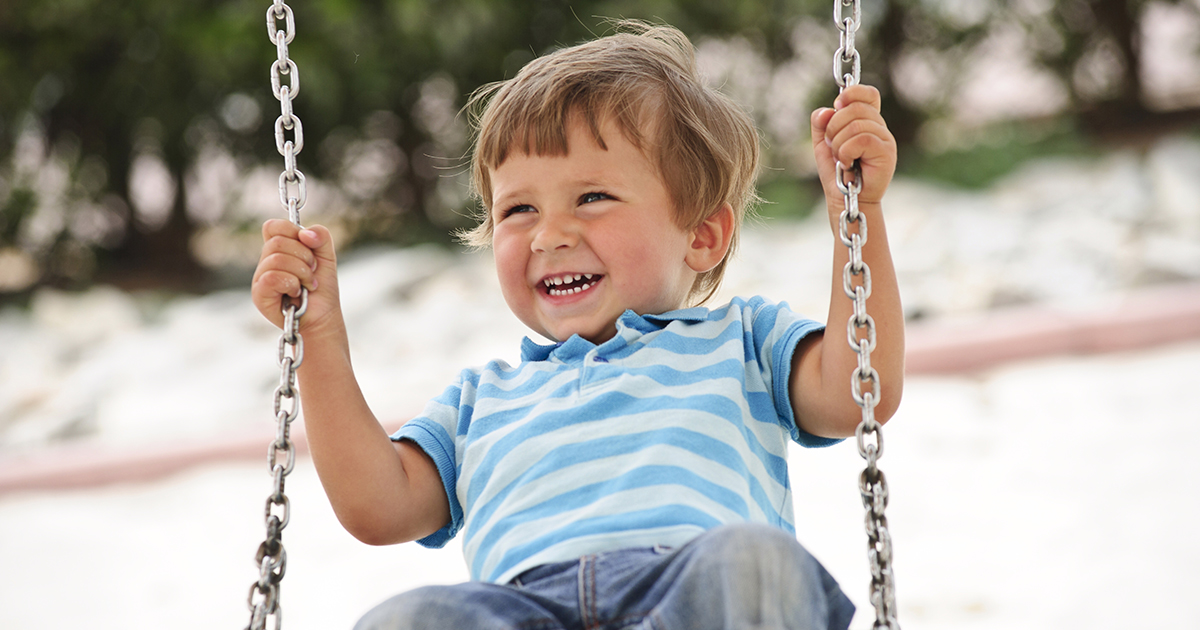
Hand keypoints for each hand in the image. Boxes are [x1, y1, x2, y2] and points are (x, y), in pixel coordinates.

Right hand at [251, 220, 341, 337]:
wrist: (324, 316)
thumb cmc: (322, 288)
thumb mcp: (327, 256)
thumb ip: (321, 236)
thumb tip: (305, 233)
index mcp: (278, 250)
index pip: (272, 226)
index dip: (291, 230)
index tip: (308, 245)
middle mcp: (266, 262)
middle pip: (277, 242)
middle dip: (304, 256)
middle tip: (312, 271)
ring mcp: (260, 278)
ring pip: (276, 259)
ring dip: (301, 272)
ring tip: (308, 284)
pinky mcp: (259, 294)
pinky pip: (272, 277)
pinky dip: (291, 283)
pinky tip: (297, 292)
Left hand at [810, 84, 896, 209]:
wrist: (845, 198)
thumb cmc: (837, 172)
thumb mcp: (822, 143)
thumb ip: (821, 123)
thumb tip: (826, 110)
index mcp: (866, 120)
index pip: (868, 94)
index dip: (852, 93)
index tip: (837, 105)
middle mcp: (879, 127)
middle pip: (856, 107)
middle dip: (834, 126)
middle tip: (832, 145)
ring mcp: (885, 139)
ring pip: (857, 124)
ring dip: (838, 143)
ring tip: (841, 158)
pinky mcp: (887, 152)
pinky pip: (862, 139)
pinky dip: (846, 151)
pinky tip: (847, 164)